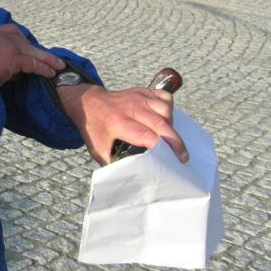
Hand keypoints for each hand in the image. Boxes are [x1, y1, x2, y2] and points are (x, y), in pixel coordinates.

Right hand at [0, 24, 63, 85]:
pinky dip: (43, 69)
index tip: (27, 47)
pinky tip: (50, 74)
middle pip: (23, 39)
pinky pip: (33, 63)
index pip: (9, 30)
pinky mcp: (14, 57)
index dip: (20, 40)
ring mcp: (7, 45)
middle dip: (35, 49)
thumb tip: (5, 71)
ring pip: (31, 51)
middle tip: (45, 58)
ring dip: (46, 59)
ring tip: (58, 66)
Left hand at [58, 85, 188, 165]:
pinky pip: (165, 97)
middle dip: (175, 141)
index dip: (162, 148)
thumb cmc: (94, 128)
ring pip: (165, 108)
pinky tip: (166, 120)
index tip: (172, 161)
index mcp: (118, 122)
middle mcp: (131, 108)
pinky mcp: (143, 91)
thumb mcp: (98, 150)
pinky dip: (170, 109)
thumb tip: (131, 179)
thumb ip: (114, 165)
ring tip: (169, 138)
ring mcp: (138, 97)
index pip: (147, 135)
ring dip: (172, 125)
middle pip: (161, 122)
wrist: (88, 102)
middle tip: (183, 157)